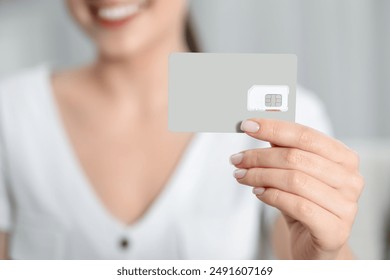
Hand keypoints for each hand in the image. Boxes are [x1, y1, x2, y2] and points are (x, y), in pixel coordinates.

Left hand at [230, 119, 363, 258]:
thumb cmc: (304, 203)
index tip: (247, 125)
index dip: (274, 128)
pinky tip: (258, 192)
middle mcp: (350, 179)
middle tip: (236, 159)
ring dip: (260, 176)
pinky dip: (272, 196)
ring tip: (241, 175)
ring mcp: (346, 206)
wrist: (314, 243)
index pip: (306, 135)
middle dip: (259, 156)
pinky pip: (298, 206)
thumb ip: (283, 149)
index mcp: (344, 158)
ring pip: (294, 180)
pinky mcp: (335, 230)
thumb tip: (257, 126)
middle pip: (296, 158)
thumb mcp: (294, 173)